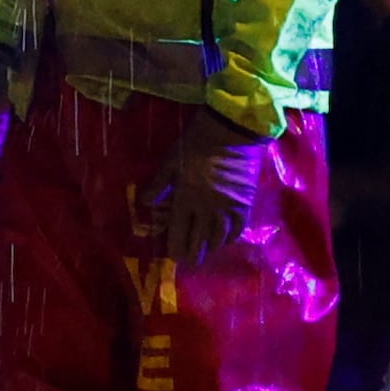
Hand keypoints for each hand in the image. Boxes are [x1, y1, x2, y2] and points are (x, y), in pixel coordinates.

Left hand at [148, 113, 271, 265]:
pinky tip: (224, 238)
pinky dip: (229, 237)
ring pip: (218, 240)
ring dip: (210, 246)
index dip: (176, 249)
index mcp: (185, 200)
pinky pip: (238, 230)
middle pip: (199, 243)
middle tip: (189, 259)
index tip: (174, 255)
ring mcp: (228, 209)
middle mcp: (206, 210)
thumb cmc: (195, 145)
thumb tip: (145, 203)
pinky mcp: (245, 204)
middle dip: (192, 254)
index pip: (178, 235)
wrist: (231, 132)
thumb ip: (158, 184)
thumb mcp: (170, 162)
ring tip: (205, 248)